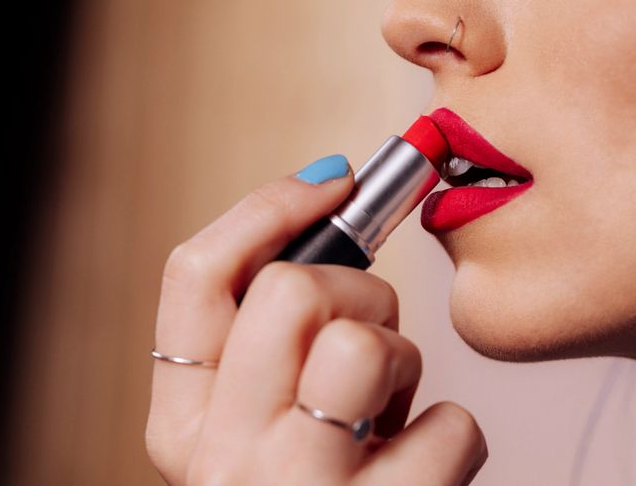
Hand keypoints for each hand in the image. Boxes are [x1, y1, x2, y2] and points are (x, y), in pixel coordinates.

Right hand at [145, 159, 487, 484]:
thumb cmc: (314, 485)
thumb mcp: (260, 417)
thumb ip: (272, 336)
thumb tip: (334, 206)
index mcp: (182, 423)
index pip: (195, 276)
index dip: (268, 208)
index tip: (332, 181)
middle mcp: (223, 461)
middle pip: (291, 291)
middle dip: (359, 291)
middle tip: (375, 332)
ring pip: (364, 344)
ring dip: (404, 359)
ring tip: (393, 405)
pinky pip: (450, 423)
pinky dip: (454, 434)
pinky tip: (423, 464)